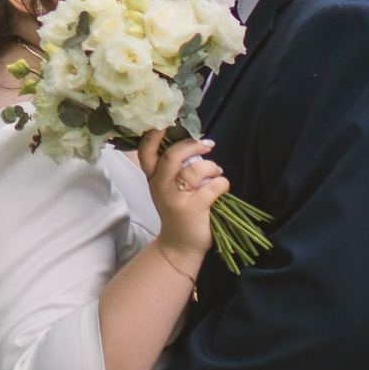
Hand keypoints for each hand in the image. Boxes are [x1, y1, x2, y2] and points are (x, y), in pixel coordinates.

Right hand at [136, 127, 226, 267]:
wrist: (179, 247)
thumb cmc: (177, 212)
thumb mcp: (166, 189)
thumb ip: (174, 169)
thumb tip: (196, 143)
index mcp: (153, 178)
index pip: (146, 152)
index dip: (153, 136)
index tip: (164, 122)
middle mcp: (161, 186)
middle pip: (172, 156)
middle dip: (192, 145)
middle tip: (207, 144)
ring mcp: (176, 198)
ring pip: (194, 170)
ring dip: (211, 166)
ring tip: (216, 171)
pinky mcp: (193, 209)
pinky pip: (212, 186)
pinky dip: (222, 182)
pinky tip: (222, 186)